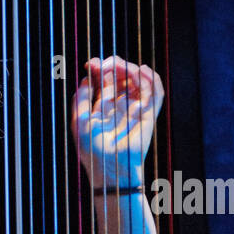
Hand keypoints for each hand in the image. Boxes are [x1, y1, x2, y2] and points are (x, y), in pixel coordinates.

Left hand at [71, 55, 162, 189]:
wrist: (109, 169)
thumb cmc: (91, 149)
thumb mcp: (79, 121)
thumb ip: (81, 98)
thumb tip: (85, 78)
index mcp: (103, 105)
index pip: (104, 79)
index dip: (100, 67)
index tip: (91, 63)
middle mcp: (120, 104)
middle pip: (122, 75)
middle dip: (115, 65)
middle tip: (106, 65)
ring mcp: (135, 108)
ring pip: (139, 80)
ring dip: (132, 69)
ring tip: (122, 67)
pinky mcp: (148, 114)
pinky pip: (155, 94)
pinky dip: (152, 79)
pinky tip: (142, 70)